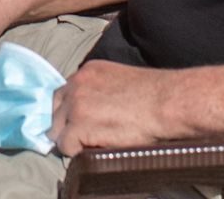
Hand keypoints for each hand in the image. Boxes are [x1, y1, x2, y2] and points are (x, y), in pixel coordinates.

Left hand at [49, 59, 174, 154]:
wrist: (168, 103)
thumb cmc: (156, 96)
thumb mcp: (120, 81)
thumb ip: (101, 90)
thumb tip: (96, 109)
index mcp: (88, 71)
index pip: (65, 93)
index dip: (71, 111)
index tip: (82, 121)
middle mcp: (76, 84)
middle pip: (56, 111)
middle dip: (67, 124)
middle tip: (86, 136)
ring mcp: (75, 105)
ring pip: (57, 130)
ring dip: (73, 139)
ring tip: (95, 143)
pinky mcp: (78, 126)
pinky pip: (65, 146)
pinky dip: (78, 152)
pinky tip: (97, 148)